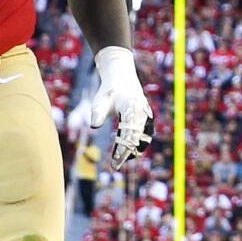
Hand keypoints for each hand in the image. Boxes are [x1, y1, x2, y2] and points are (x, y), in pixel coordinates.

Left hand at [91, 46, 153, 168]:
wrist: (122, 76)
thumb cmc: (108, 90)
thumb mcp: (100, 100)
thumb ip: (97, 113)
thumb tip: (94, 126)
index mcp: (132, 110)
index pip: (128, 135)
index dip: (122, 150)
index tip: (115, 163)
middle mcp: (142, 114)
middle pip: (137, 139)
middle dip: (127, 153)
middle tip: (116, 164)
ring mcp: (147, 116)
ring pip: (144, 137)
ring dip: (135, 149)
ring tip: (124, 158)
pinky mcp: (147, 117)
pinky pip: (146, 134)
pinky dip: (139, 142)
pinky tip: (130, 149)